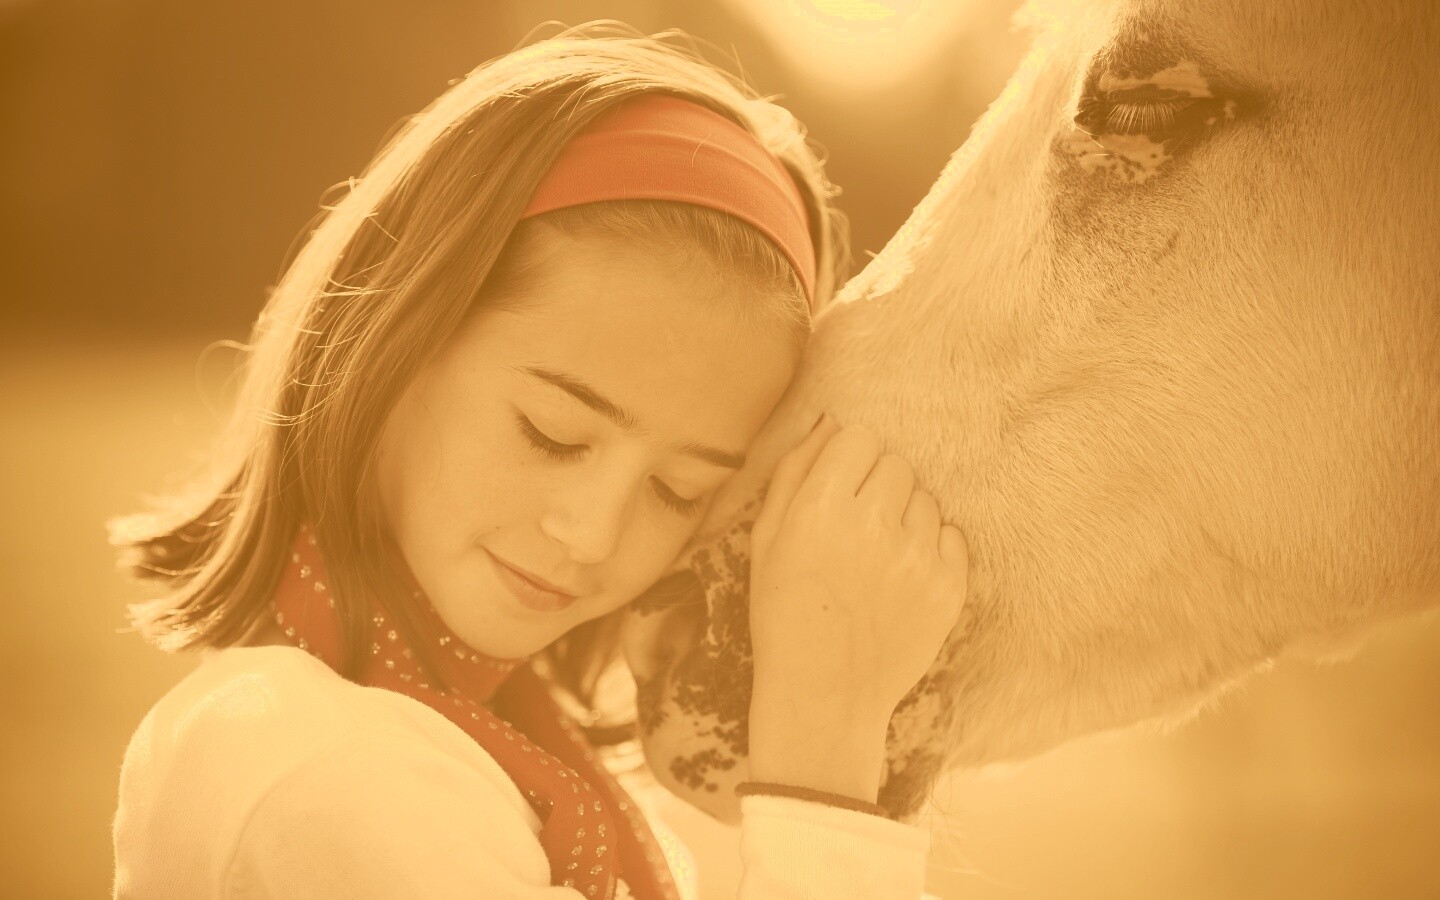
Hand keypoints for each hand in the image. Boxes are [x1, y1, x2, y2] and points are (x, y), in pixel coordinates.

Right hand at [747, 414, 968, 723]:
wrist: (824, 695)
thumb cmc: (784, 611)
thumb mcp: (767, 538)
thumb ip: (796, 471)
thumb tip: (830, 421)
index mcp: (821, 508)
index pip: (859, 438)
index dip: (848, 463)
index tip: (838, 492)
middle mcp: (873, 525)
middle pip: (897, 463)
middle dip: (877, 486)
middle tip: (856, 529)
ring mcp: (917, 557)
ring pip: (926, 499)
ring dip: (905, 517)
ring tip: (877, 559)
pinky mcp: (948, 587)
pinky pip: (952, 536)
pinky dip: (931, 550)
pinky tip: (901, 578)